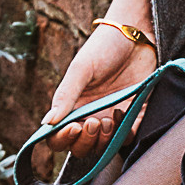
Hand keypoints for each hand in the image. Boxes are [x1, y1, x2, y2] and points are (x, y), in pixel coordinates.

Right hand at [40, 0, 155, 161]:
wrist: (138, 35)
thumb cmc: (105, 47)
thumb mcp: (81, 69)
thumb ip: (65, 96)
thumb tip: (46, 123)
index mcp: (72, 106)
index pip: (58, 137)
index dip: (62, 139)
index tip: (73, 127)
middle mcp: (89, 116)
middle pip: (79, 149)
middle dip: (84, 142)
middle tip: (93, 122)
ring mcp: (111, 118)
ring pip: (102, 149)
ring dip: (103, 141)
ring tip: (108, 119)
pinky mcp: (134, 116)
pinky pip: (127, 138)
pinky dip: (124, 134)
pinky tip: (123, 113)